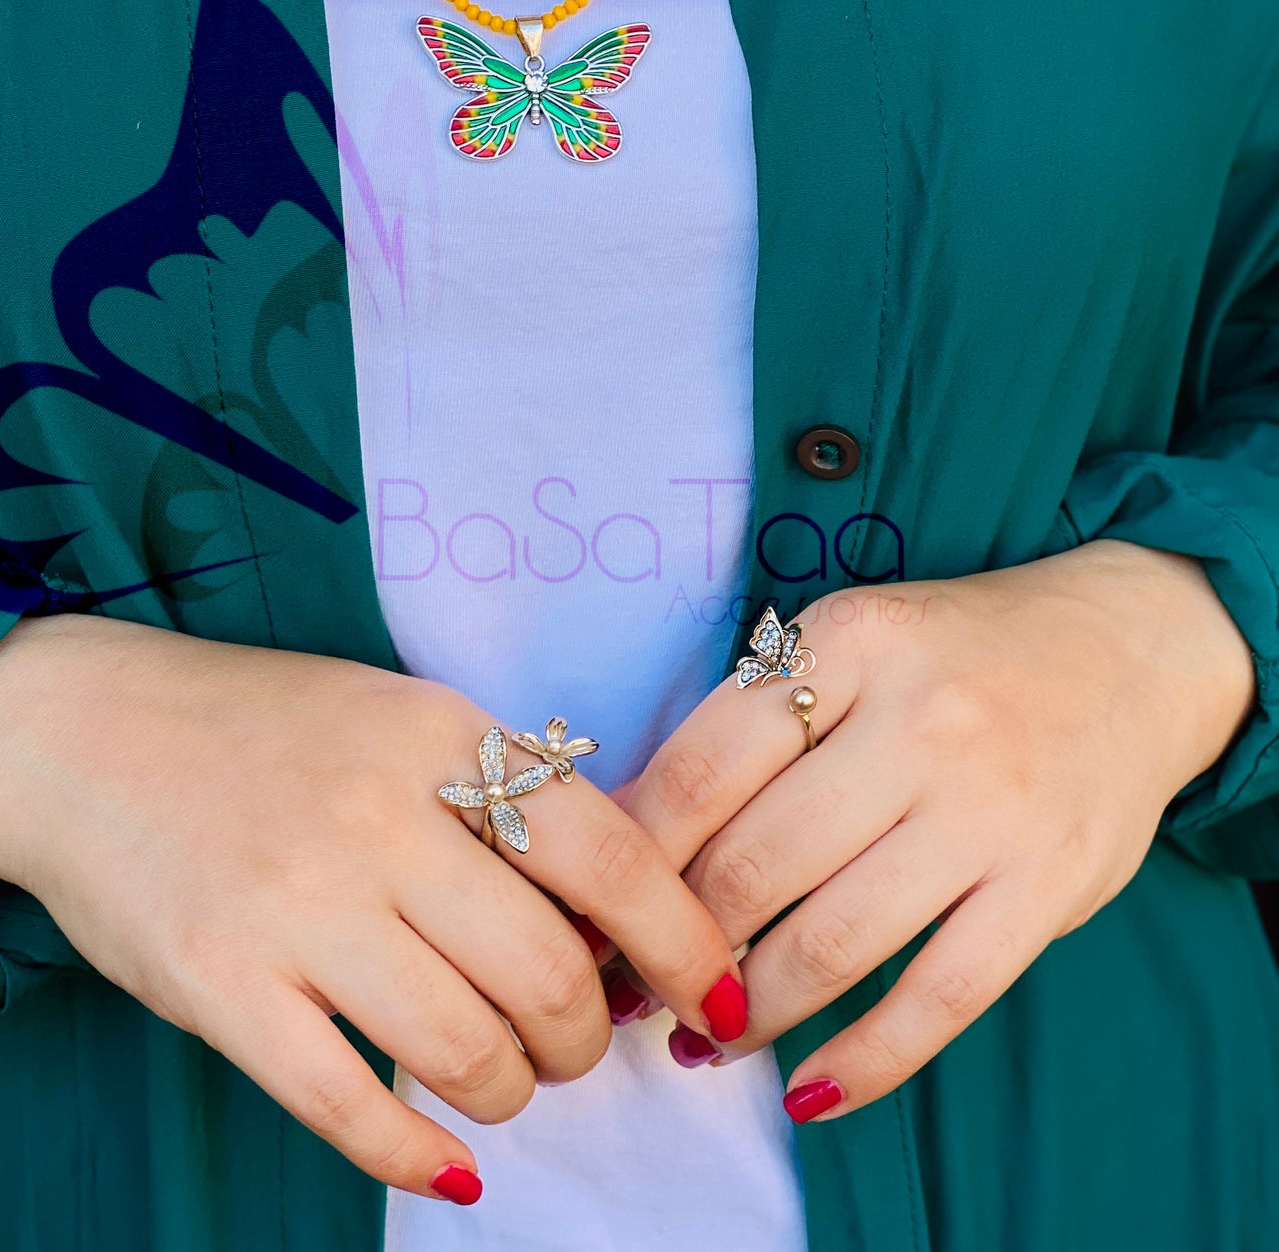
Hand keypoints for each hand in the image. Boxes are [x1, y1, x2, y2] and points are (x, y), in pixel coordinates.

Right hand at [0, 615, 741, 1201]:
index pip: (611, 857)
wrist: (82, 730)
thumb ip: (502, 797)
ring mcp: (294, 903)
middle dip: (586, 1038)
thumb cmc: (265, 730)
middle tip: (571, 1041)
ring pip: (466, 1050)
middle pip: (549, 974)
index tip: (718, 1002)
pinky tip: (446, 1158)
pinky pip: (347, 1106)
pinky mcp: (218, 984)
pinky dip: (415, 1153)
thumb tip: (619, 923)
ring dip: (512, 1093)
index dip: (688, 946)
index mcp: (439, 735)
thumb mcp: (399, 716)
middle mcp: (377, 816)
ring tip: (501, 1079)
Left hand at [621, 541, 1253, 1118]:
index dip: (632, 857)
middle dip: (675, 946)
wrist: (1128, 648)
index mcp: (851, 641)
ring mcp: (991, 810)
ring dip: (748, 1012)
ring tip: (701, 1039)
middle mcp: (921, 722)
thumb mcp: (850, 638)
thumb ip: (754, 718)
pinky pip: (939, 1000)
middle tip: (634, 988)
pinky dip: (863, 1060)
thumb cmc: (953, 654)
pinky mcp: (1047, 888)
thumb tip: (628, 830)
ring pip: (833, 942)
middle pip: (755, 864)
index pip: (705, 767)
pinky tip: (807, 1086)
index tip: (594, 908)